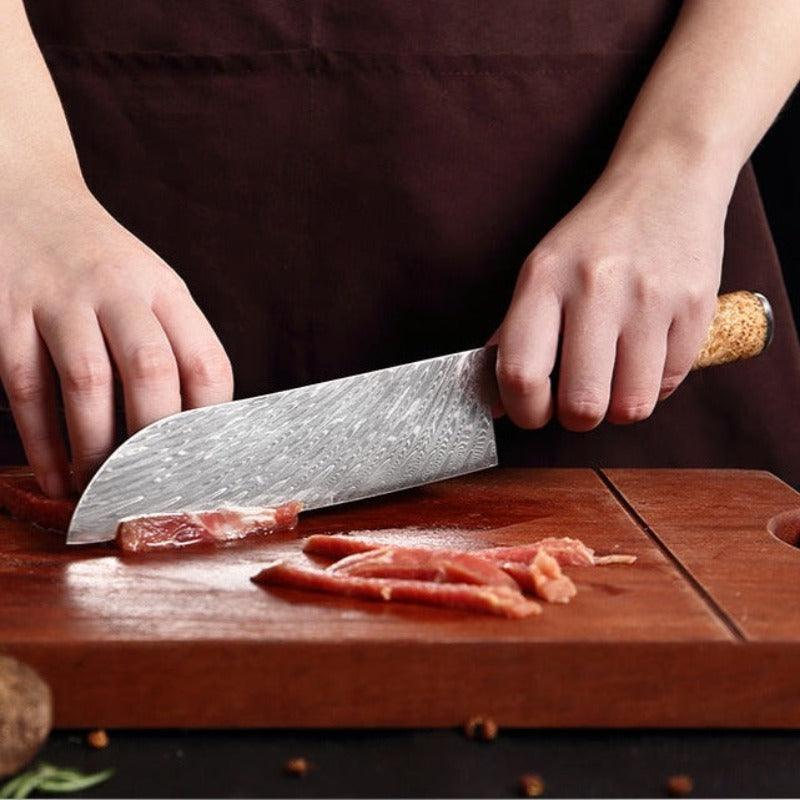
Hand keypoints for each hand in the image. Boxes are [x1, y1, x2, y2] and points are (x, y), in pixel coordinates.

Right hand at [0, 174, 232, 495]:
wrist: (22, 197)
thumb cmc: (99, 265)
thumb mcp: (150, 288)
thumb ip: (172, 345)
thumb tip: (194, 434)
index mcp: (165, 291)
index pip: (206, 361)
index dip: (209, 420)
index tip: (200, 462)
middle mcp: (118, 290)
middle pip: (151, 372)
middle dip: (152, 440)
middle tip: (148, 484)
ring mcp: (58, 300)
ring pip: (87, 383)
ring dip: (95, 449)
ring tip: (101, 488)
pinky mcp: (5, 314)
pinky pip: (26, 387)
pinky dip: (42, 442)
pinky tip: (55, 476)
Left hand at [495, 151, 729, 431]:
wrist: (667, 179)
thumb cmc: (594, 238)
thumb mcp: (540, 271)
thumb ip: (514, 334)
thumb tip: (493, 400)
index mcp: (544, 280)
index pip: (521, 373)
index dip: (524, 412)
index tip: (532, 413)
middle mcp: (595, 288)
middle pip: (582, 405)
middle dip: (576, 419)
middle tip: (577, 403)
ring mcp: (650, 299)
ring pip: (632, 406)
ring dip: (619, 408)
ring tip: (614, 382)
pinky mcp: (695, 307)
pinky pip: (672, 383)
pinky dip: (656, 384)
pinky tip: (646, 356)